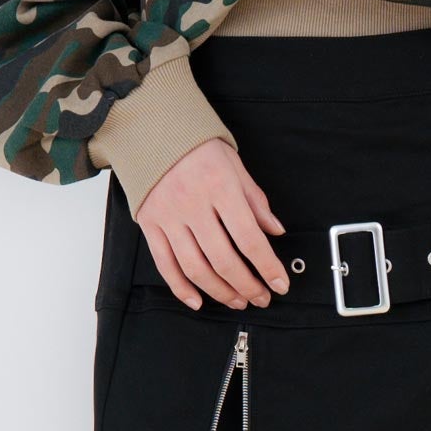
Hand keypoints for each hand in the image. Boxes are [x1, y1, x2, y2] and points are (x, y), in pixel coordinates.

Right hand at [136, 139, 289, 311]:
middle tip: (261, 297)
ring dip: (220, 292)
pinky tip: (198, 301)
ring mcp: (169, 218)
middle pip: (224, 260)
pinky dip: (182, 288)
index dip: (267, 267)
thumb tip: (275, 231)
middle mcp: (193, 205)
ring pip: (196, 268)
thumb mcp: (235, 166)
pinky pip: (166, 265)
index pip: (249, 238)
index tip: (280, 284)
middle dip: (247, 286)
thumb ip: (256, 201)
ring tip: (237, 300)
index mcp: (219, 187)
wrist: (152, 129)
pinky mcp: (151, 225)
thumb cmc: (197, 147)